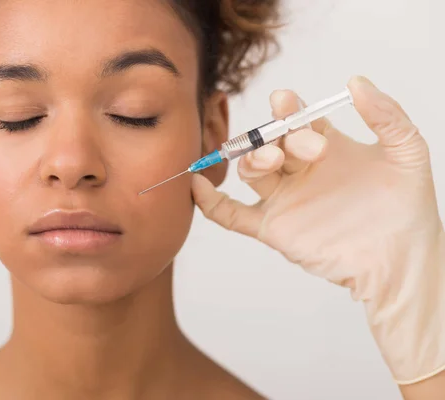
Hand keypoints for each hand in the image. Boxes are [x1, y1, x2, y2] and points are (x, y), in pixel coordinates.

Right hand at [192, 76, 444, 388]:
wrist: (399, 260)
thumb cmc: (408, 208)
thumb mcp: (407, 151)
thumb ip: (385, 114)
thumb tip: (356, 81)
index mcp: (325, 147)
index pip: (296, 120)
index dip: (288, 109)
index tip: (286, 102)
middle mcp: (299, 170)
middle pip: (269, 142)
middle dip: (275, 136)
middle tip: (301, 149)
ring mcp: (283, 198)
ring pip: (250, 171)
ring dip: (251, 159)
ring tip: (270, 160)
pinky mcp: (272, 227)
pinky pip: (232, 214)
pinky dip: (209, 202)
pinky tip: (196, 185)